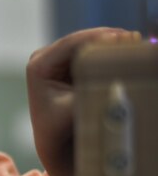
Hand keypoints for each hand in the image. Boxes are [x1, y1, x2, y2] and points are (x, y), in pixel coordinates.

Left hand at [26, 27, 140, 175]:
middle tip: (137, 39)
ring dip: (113, 44)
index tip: (125, 37)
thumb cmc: (61, 127)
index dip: (99, 37)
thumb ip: (93, 89)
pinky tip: (130, 51)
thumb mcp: (77, 109)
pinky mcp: (70, 61)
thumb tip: (115, 75)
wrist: (54, 139)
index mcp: (39, 66)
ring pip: (90, 43)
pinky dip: (111, 52)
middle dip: (110, 39)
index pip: (71, 44)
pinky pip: (94, 51)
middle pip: (82, 40)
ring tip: (137, 44)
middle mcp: (44, 57)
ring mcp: (57, 57)